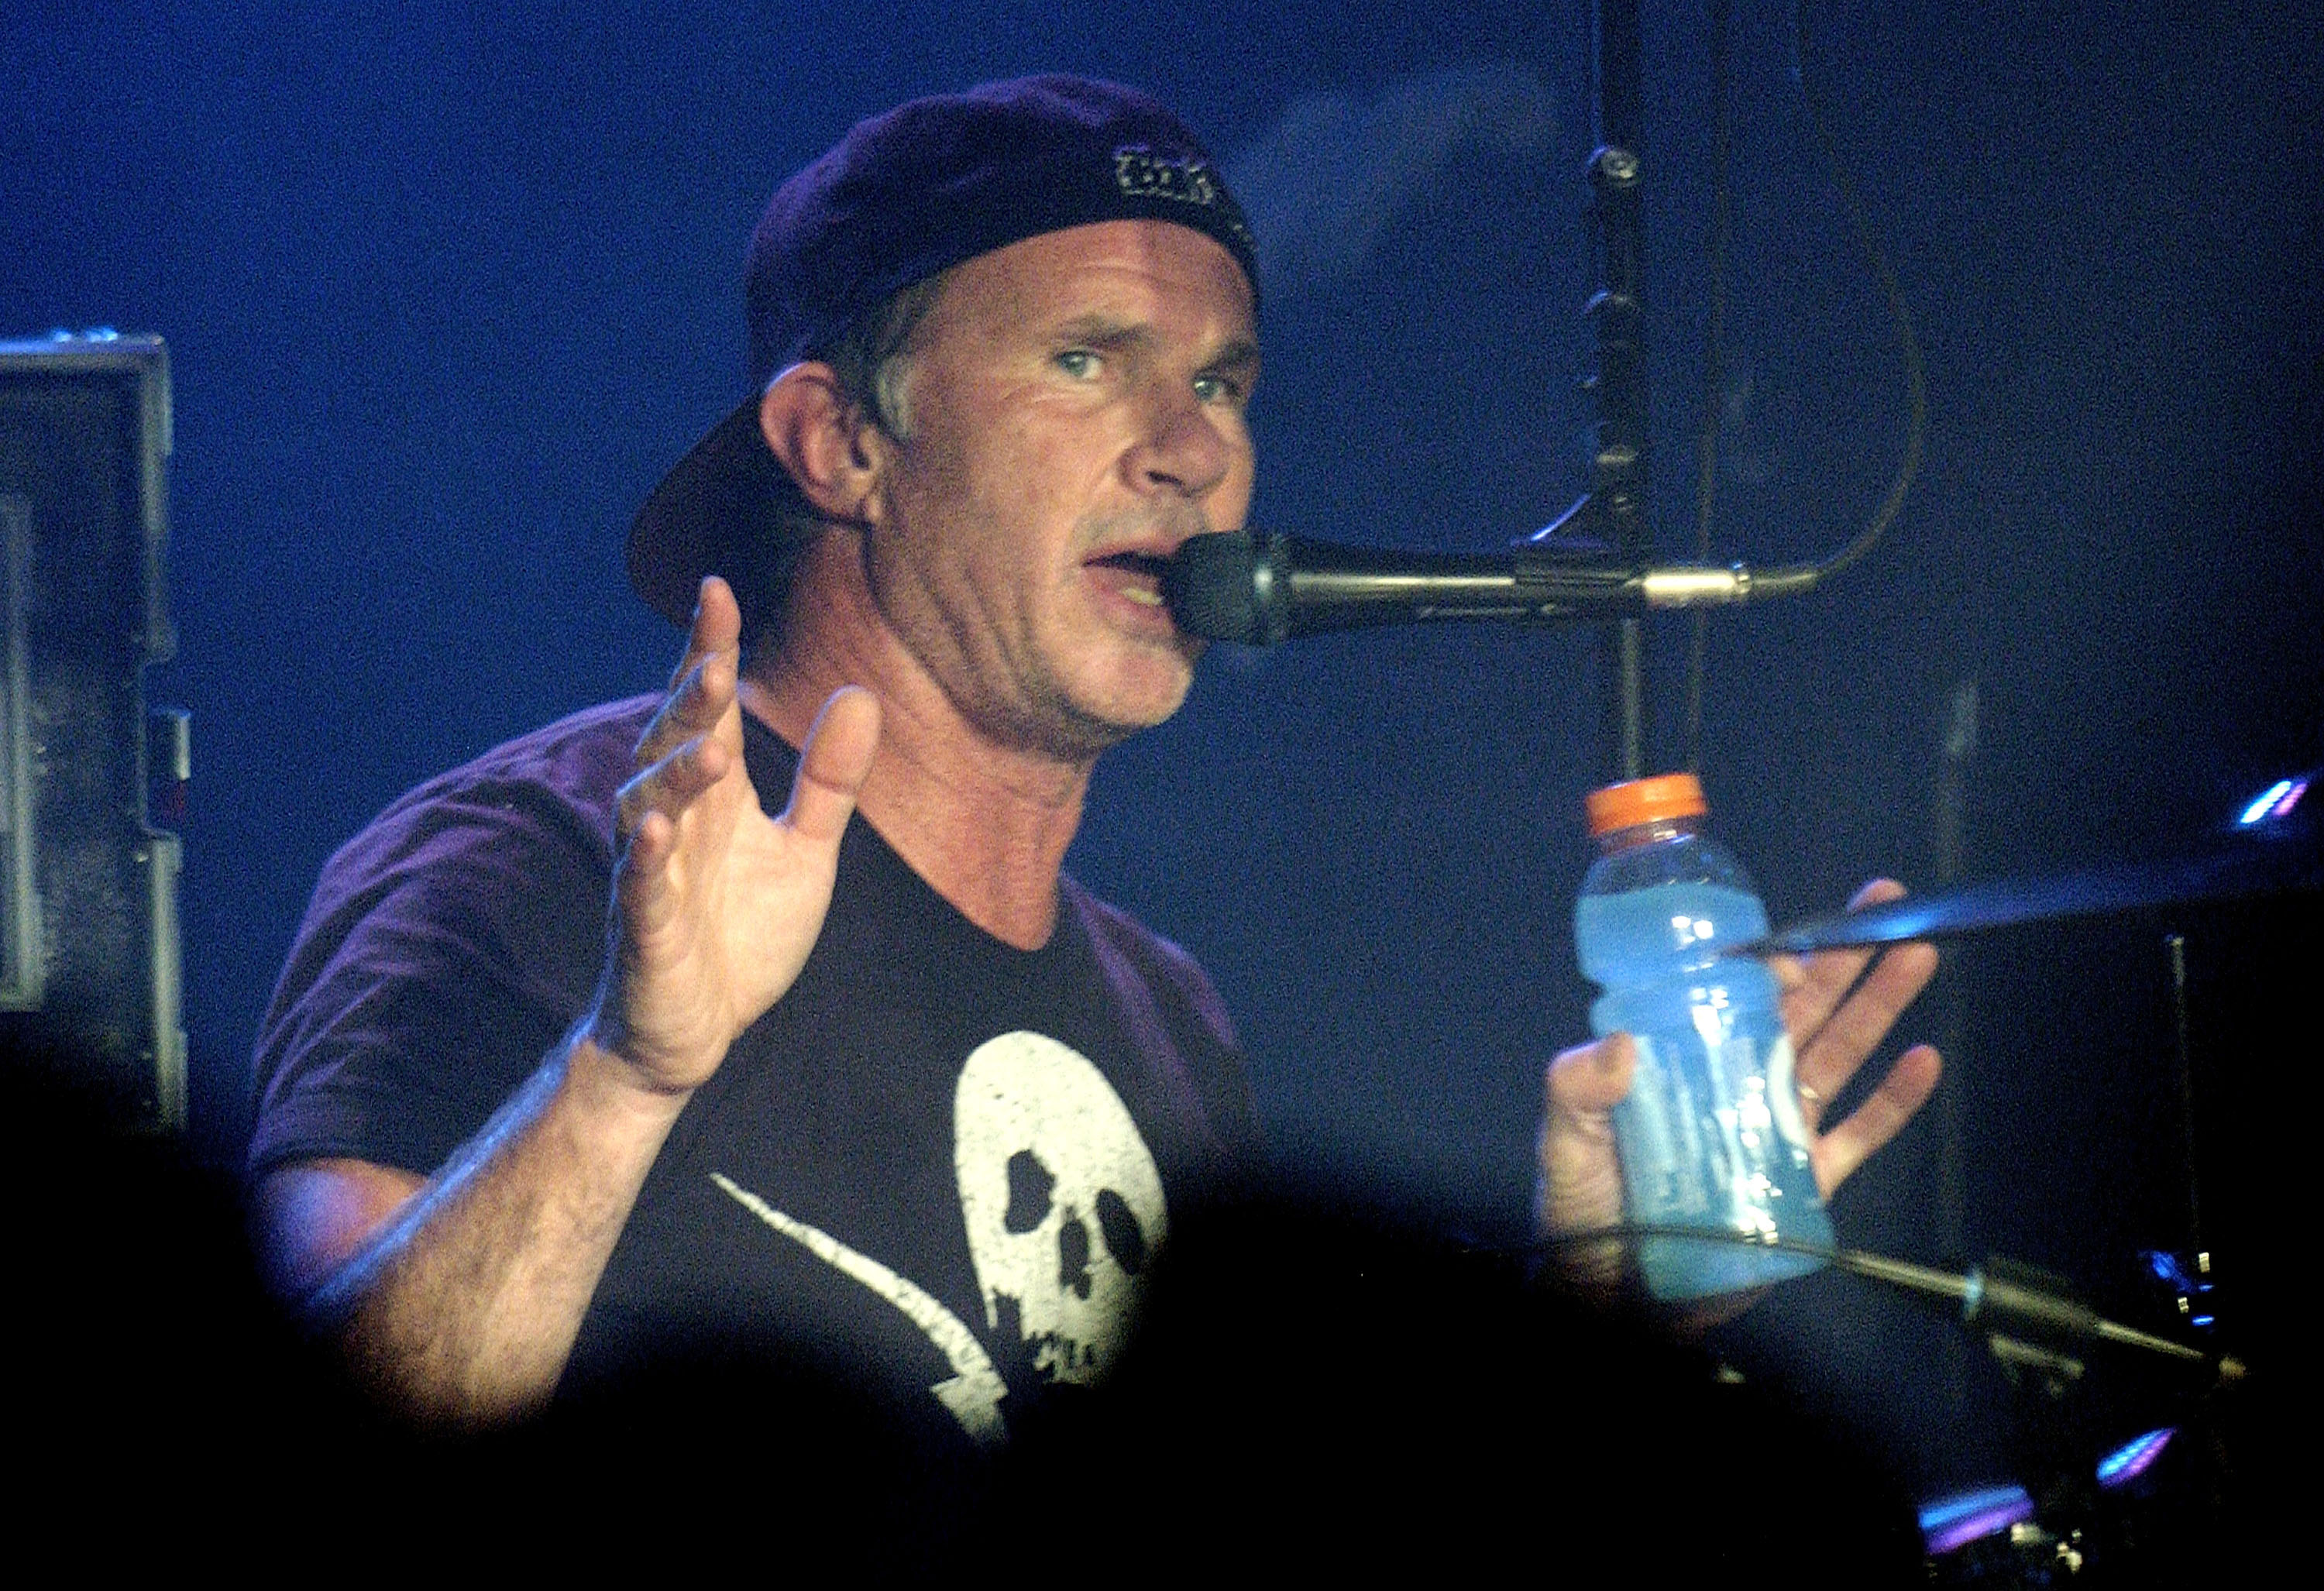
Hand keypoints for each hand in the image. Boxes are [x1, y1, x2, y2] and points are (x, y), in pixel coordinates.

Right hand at [585, 576, 879, 1095]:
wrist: (695, 1032)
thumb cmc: (743, 934)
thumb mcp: (805, 851)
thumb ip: (830, 780)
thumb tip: (862, 693)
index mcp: (713, 797)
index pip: (709, 710)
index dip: (709, 651)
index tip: (717, 590)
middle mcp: (674, 822)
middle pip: (673, 744)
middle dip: (691, 699)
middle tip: (717, 653)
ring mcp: (653, 874)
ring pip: (647, 806)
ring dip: (674, 771)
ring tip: (710, 742)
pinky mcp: (644, 931)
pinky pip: (639, 887)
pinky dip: (645, 856)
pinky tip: (654, 828)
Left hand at [1537, 879, 1942, 1282]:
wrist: (1614, 1291)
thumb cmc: (1584, 1207)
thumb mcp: (1565, 1137)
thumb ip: (1578, 1086)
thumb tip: (1620, 1043)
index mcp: (1683, 1056)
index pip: (1732, 993)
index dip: (1767, 962)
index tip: (1790, 948)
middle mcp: (1734, 1078)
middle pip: (1800, 1007)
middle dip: (1843, 956)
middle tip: (1886, 907)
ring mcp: (1775, 1126)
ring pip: (1839, 1054)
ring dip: (1879, 1005)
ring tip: (1917, 956)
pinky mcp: (1803, 1181)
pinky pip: (1857, 1134)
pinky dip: (1893, 1100)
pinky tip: (1922, 1061)